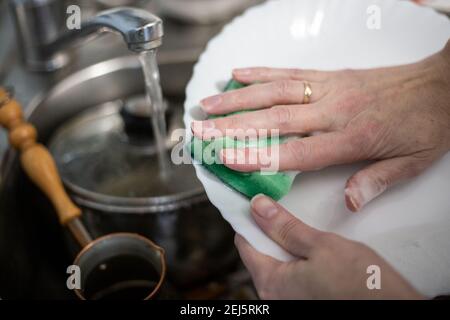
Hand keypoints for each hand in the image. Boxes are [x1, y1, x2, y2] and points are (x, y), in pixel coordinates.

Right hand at [192, 41, 449, 210]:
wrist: (443, 84)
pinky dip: (262, 71)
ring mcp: (328, 89)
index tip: (224, 157)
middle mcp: (332, 111)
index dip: (256, 155)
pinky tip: (239, 73)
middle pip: (273, 120)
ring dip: (237, 98)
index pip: (294, 151)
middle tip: (200, 129)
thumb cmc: (426, 125)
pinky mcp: (330, 74)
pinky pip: (290, 70)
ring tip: (207, 104)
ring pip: (274, 92)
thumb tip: (349, 203)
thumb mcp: (412, 163)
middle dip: (231, 126)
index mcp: (350, 138)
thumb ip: (377, 181)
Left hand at [235, 194, 422, 299]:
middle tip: (284, 209)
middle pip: (260, 253)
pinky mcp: (305, 300)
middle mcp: (275, 297)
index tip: (256, 202)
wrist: (391, 308)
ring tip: (301, 225)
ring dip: (285, 242)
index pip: (245, 244)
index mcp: (271, 284)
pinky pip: (291, 273)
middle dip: (270, 230)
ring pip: (277, 261)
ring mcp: (289, 301)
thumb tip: (257, 206)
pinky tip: (311, 246)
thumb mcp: (321, 246)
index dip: (249, 219)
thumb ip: (286, 227)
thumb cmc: (361, 284)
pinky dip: (296, 256)